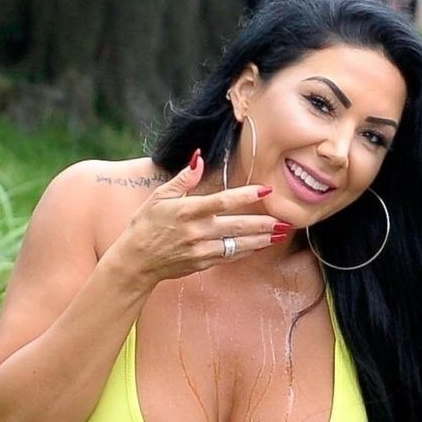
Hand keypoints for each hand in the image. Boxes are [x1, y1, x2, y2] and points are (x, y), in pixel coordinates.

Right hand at [112, 152, 288, 287]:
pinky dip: (246, 251)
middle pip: (237, 226)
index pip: (222, 201)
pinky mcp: (202, 264)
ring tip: (280, 234)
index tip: (265, 190)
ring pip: (238, 245)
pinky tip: (260, 245)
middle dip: (263, 224)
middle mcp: (196, 232)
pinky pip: (229, 257)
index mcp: (186, 211)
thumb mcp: (159, 196)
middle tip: (285, 221)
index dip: (245, 195)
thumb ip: (183, 178)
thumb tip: (199, 157)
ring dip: (261, 239)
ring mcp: (201, 250)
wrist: (136, 261)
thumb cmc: (145, 225)